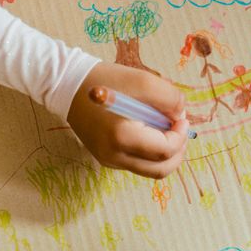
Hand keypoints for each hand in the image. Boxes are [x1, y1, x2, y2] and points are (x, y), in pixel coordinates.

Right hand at [67, 62, 187, 178]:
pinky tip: (149, 131)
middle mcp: (114, 155)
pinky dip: (150, 153)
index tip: (181, 118)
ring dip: (165, 154)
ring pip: (150, 170)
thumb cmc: (106, 81)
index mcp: (122, 137)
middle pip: (160, 169)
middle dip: (178, 151)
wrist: (69, 85)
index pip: (165, 150)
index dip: (181, 135)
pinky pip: (137, 163)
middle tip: (180, 130)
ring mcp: (109, 160)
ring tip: (165, 130)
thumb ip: (170, 99)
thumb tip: (180, 115)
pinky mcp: (106, 158)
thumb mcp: (143, 81)